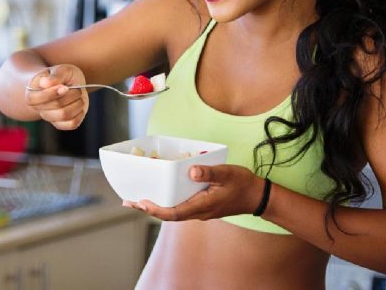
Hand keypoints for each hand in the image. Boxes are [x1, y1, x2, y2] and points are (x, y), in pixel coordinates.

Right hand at [25, 64, 88, 130]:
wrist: (68, 83)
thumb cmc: (61, 76)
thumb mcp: (61, 70)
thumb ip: (55, 76)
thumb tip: (45, 84)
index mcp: (32, 94)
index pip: (35, 99)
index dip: (52, 93)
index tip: (65, 86)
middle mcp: (39, 108)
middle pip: (56, 106)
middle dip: (71, 95)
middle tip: (76, 88)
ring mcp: (50, 118)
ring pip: (64, 115)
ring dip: (77, 103)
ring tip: (78, 95)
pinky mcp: (61, 124)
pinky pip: (72, 124)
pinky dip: (80, 113)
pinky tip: (78, 104)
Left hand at [123, 164, 264, 220]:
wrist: (256, 197)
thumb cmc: (242, 184)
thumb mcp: (227, 174)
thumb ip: (210, 172)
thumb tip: (192, 170)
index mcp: (202, 206)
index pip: (174, 213)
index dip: (156, 210)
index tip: (142, 203)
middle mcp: (198, 212)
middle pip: (168, 214)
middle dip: (148, 209)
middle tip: (129, 202)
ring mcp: (200, 211)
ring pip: (173, 212)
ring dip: (155, 207)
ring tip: (138, 200)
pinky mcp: (201, 207)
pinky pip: (180, 207)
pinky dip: (167, 203)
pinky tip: (161, 194)